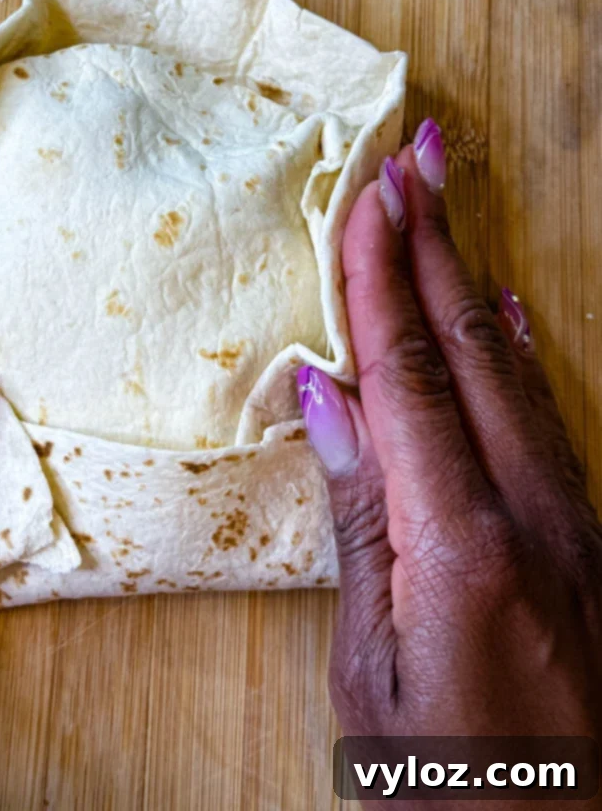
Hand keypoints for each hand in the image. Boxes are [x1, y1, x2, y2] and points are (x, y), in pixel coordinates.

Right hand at [299, 120, 601, 798]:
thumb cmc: (448, 792)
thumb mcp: (372, 674)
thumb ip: (359, 524)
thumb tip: (328, 398)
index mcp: (462, 546)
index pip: (410, 374)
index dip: (383, 277)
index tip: (370, 195)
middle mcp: (534, 517)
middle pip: (473, 347)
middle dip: (436, 243)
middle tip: (417, 155)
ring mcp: (575, 526)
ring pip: (517, 371)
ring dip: (473, 280)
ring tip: (446, 209)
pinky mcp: (590, 545)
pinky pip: (549, 421)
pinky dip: (521, 353)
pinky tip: (510, 315)